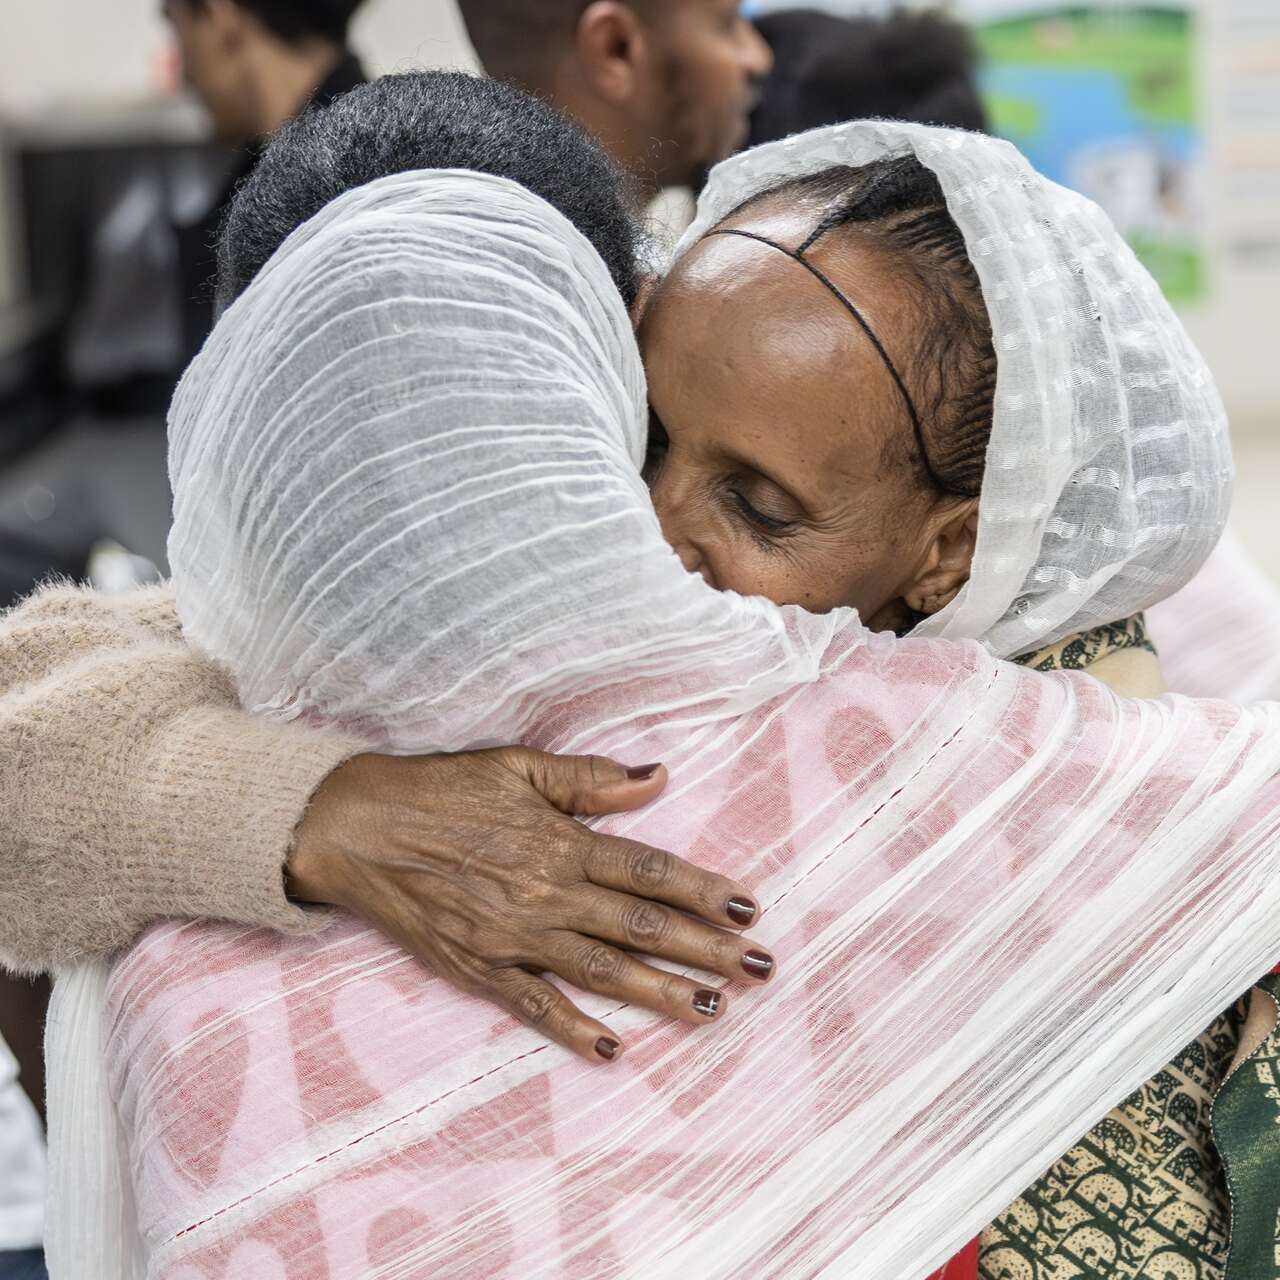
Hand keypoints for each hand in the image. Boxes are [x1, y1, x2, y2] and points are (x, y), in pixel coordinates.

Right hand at [286, 748, 773, 1062]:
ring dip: (662, 993)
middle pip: (641, 926)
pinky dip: (573, 1029)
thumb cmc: (441, 790)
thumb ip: (590, 777)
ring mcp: (513, 935)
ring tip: (714, 1010)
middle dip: (708, 949)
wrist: (357, 827)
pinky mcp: (478, 967)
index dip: (703, 890)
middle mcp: (546, 893)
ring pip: (602, 970)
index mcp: (561, 842)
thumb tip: (658, 775)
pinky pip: (533, 1004)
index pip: (649, 870)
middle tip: (761, 970)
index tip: (750, 909)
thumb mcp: (517, 767)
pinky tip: (612, 1050)